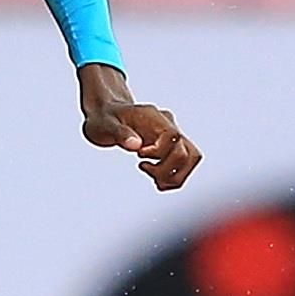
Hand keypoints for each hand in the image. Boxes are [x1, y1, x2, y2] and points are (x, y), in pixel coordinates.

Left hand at [80, 68, 198, 189]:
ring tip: (156, 182)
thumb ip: (120, 134)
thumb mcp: (103, 125)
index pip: (173, 135)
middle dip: (167, 170)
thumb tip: (136, 145)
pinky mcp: (169, 146)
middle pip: (186, 151)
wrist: (106, 113)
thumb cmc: (104, 118)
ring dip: (176, 176)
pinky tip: (157, 180)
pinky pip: (184, 162)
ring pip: (191, 158)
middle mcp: (167, 124)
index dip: (160, 151)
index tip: (139, 155)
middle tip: (143, 168)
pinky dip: (174, 176)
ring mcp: (171, 135)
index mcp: (153, 116)